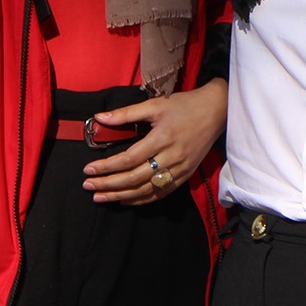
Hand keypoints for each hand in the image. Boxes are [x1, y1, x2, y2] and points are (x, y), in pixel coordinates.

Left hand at [83, 79, 226, 204]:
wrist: (217, 110)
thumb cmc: (184, 105)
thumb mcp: (155, 104)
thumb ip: (126, 113)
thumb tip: (99, 118)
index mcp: (162, 137)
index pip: (129, 159)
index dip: (106, 167)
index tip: (88, 170)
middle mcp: (171, 156)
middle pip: (135, 178)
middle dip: (109, 185)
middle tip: (88, 186)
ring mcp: (180, 168)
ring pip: (147, 190)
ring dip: (121, 196)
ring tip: (101, 197)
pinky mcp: (186, 175)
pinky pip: (161, 193)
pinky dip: (142, 200)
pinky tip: (126, 200)